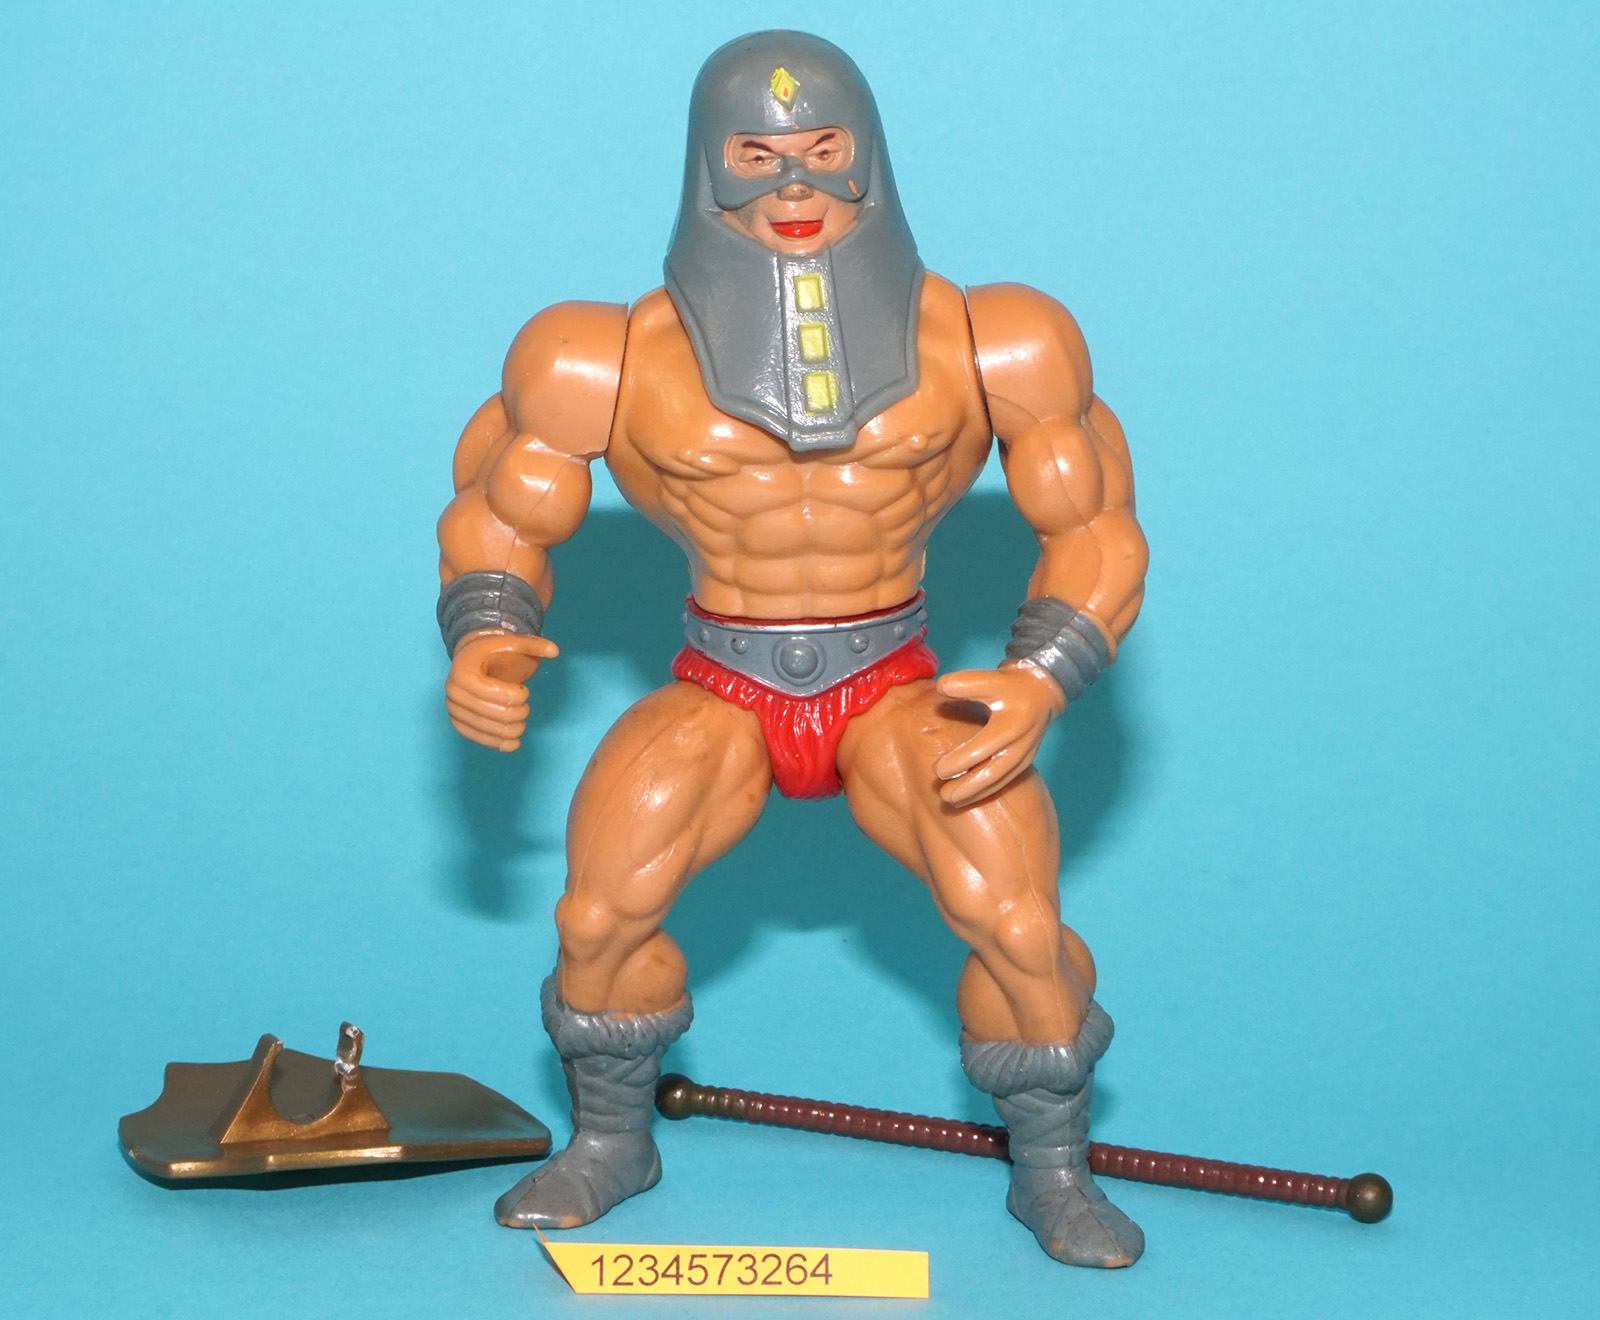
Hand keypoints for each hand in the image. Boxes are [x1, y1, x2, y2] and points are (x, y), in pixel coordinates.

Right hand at [444, 630, 559, 752]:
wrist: (472, 661)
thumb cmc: (494, 652)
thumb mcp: (512, 644)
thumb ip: (534, 645)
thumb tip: (555, 651)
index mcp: (464, 670)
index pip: (496, 693)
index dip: (517, 697)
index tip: (524, 692)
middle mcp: (452, 690)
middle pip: (492, 713)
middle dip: (517, 714)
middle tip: (525, 710)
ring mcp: (453, 708)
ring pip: (485, 728)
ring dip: (510, 730)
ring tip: (521, 725)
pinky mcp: (457, 722)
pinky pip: (476, 738)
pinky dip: (496, 743)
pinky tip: (513, 743)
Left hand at [932, 662, 1066, 806]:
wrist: (1043, 691)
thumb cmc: (1010, 685)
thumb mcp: (989, 678)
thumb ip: (963, 684)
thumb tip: (940, 690)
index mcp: (1011, 724)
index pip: (982, 749)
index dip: (959, 761)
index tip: (937, 770)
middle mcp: (1021, 743)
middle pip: (993, 772)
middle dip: (967, 786)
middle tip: (943, 795)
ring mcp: (1026, 754)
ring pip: (1000, 780)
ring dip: (976, 793)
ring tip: (951, 802)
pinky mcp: (1025, 760)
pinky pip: (1005, 780)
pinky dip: (986, 790)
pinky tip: (967, 798)